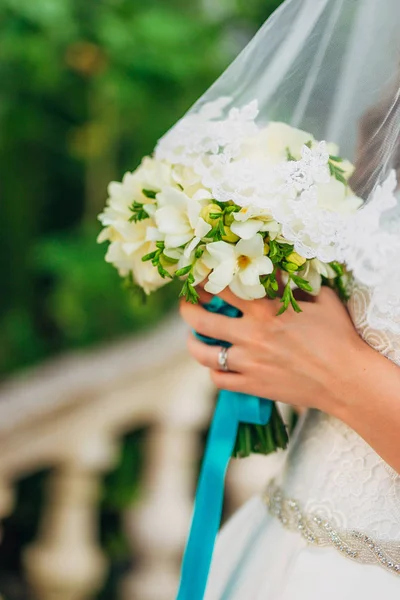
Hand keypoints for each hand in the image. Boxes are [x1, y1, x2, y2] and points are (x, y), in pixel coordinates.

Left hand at [179, 286, 370, 416]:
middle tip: (187, 304)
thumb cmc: (338, 336)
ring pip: (202, 353)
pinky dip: (214, 371)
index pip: (223, 289)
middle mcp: (250, 335)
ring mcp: (248, 363)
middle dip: (188, 309)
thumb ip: (294, 284)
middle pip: (201, 320)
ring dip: (193, 343)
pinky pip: (218, 380)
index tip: (200, 277)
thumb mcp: (320, 299)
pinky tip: (217, 364)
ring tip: (194, 337)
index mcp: (265, 310)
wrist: (346, 379)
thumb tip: (276, 270)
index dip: (205, 281)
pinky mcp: (252, 386)